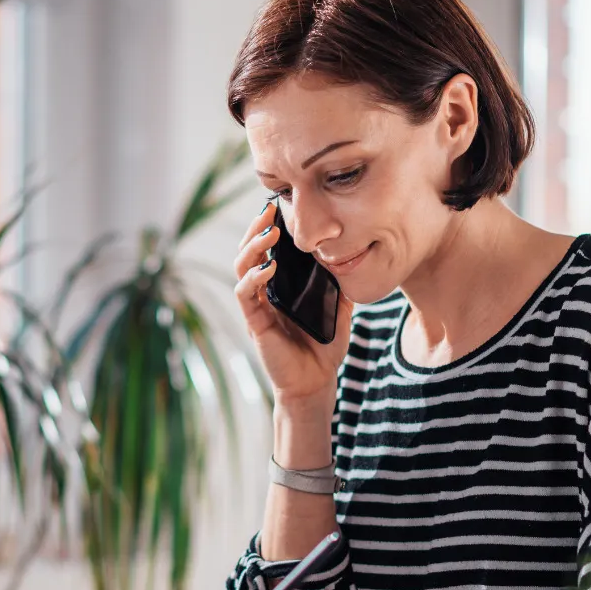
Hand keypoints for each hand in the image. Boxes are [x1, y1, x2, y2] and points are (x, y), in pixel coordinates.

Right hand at [234, 201, 353, 405]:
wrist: (317, 381)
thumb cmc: (324, 346)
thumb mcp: (338, 307)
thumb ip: (338, 283)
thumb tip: (349, 256)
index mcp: (279, 285)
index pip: (266, 250)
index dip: (268, 228)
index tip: (279, 208)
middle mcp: (264, 292)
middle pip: (248, 252)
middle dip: (256, 229)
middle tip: (269, 211)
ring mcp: (257, 306)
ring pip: (241, 268)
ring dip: (252, 247)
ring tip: (269, 233)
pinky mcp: (255, 322)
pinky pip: (246, 294)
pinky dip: (254, 278)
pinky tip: (268, 267)